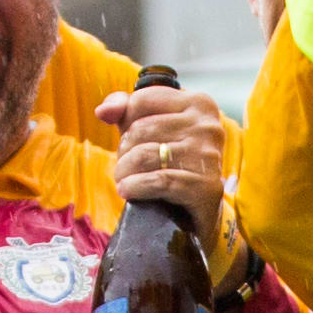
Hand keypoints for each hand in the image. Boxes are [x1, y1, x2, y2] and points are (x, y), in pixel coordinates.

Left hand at [94, 75, 230, 253]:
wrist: (198, 212)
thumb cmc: (173, 164)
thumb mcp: (151, 131)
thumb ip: (126, 110)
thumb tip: (103, 111)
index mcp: (198, 104)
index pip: (142, 100)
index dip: (125, 122)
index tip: (129, 142)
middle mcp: (208, 126)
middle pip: (141, 129)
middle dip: (124, 151)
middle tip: (125, 168)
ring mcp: (209, 157)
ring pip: (145, 155)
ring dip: (124, 171)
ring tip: (123, 181)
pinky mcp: (206, 187)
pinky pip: (159, 181)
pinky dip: (136, 186)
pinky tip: (128, 191)